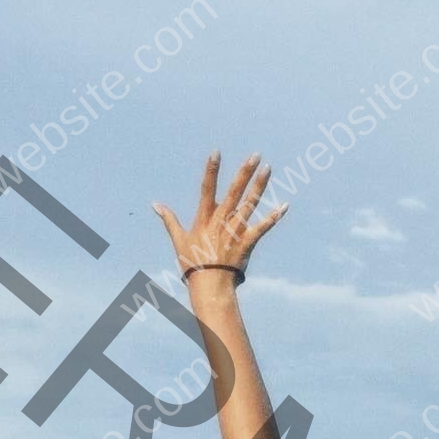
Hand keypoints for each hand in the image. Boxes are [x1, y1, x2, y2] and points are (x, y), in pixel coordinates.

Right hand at [153, 151, 287, 279]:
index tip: (216, 152)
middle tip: (255, 155)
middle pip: (233, 192)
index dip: (211, 170)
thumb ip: (169, 219)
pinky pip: (262, 228)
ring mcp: (235, 232)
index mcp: (204, 218)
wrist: (209, 286)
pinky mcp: (246, 243)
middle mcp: (221, 221)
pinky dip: (273, 218)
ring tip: (268, 169)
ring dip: (259, 186)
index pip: (207, 189)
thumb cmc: (192, 263)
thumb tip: (155, 205)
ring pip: (249, 204)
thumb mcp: (178, 240)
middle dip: (244, 172)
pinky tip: (284, 206)